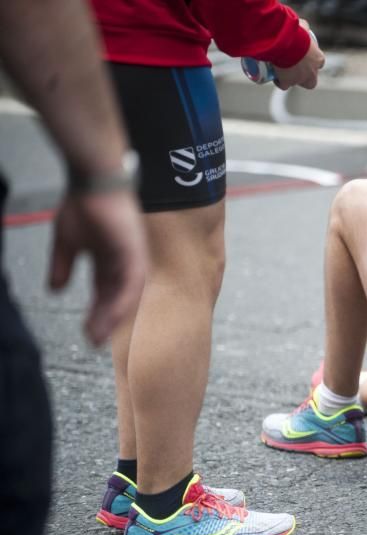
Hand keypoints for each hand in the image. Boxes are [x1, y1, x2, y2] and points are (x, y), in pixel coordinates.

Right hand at [48, 189, 146, 344]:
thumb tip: (54, 290)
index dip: (97, 314)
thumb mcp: (67, 242)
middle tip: (93, 342)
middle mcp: (125, 263)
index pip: (105, 295)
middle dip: (104, 322)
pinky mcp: (135, 253)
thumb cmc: (83, 205)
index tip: (87, 334)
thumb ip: (63, 266)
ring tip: (98, 336)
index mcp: (110, 262)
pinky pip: (132, 283)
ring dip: (112, 317)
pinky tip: (112, 316)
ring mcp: (132, 259)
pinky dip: (122, 300)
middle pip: (117, 300)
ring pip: (126, 296)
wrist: (94, 181)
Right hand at [273, 20, 324, 89]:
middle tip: (296, 70)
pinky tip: (275, 78)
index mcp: (318, 59)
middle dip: (305, 77)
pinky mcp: (288, 83)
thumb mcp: (302, 26)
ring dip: (292, 79)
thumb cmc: (295, 34)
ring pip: (297, 83)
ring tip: (283, 72)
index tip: (304, 58)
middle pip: (311, 80)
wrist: (284, 43)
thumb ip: (304, 26)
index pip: (319, 63)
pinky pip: (284, 86)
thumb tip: (302, 25)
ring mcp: (300, 79)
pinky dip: (280, 82)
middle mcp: (312, 72)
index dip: (312, 61)